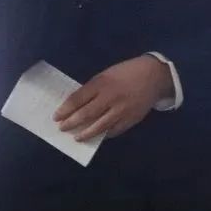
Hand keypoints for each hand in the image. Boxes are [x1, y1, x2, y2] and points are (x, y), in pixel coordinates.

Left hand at [53, 55, 173, 141]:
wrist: (154, 76)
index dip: (65, 109)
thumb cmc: (126, 73)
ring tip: (76, 137)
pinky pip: (114, 130)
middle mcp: (110, 97)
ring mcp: (121, 110)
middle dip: (71, 123)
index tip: (56, 117)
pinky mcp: (131, 119)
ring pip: (99, 126)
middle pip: (86, 114)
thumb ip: (94, 89)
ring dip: (85, 133)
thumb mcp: (106, 75)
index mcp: (102, 83)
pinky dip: (104, 134)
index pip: (78, 99)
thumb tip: (78, 105)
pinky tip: (97, 136)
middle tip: (62, 128)